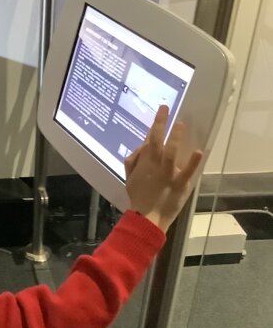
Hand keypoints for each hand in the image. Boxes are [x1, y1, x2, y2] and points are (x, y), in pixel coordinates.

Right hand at [124, 105, 202, 232]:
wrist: (146, 218)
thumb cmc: (138, 198)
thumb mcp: (129, 178)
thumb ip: (133, 161)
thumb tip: (141, 147)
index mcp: (145, 162)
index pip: (150, 139)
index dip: (157, 123)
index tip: (163, 110)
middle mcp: (155, 165)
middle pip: (157, 141)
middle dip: (161, 124)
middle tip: (166, 109)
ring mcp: (168, 174)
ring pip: (170, 152)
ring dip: (175, 138)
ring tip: (181, 125)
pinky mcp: (180, 184)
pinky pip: (187, 172)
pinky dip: (192, 162)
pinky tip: (198, 151)